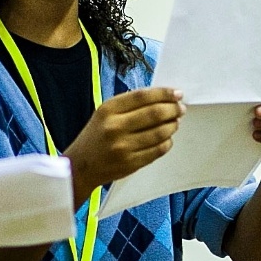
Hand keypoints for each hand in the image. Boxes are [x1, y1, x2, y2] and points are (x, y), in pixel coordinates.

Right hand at [65, 86, 183, 200]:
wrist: (80, 167)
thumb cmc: (95, 137)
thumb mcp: (104, 114)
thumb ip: (129, 105)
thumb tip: (162, 99)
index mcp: (108, 110)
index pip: (143, 96)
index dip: (164, 93)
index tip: (177, 94)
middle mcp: (115, 127)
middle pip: (155, 113)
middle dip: (173, 109)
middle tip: (180, 109)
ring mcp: (123, 147)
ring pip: (160, 132)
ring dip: (172, 125)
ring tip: (175, 122)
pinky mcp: (131, 163)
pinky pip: (158, 150)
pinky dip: (167, 142)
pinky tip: (167, 138)